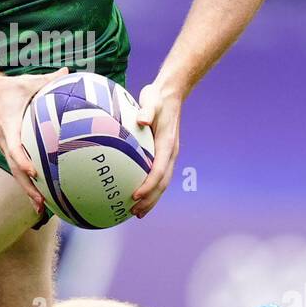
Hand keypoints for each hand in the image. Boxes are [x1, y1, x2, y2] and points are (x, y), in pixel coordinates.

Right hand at [0, 67, 69, 215]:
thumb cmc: (7, 88)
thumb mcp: (28, 82)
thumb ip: (48, 79)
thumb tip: (68, 71)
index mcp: (9, 128)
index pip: (14, 148)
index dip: (23, 161)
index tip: (34, 172)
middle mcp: (5, 142)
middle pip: (15, 170)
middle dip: (27, 188)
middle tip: (41, 203)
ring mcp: (4, 147)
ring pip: (15, 174)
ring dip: (27, 191)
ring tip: (41, 208)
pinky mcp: (7, 149)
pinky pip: (17, 168)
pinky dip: (27, 182)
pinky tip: (40, 193)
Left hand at [130, 80, 181, 217]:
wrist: (169, 94)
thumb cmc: (157, 98)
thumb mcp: (151, 100)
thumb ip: (147, 110)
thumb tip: (142, 119)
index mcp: (167, 144)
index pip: (159, 170)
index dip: (149, 185)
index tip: (135, 196)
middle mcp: (170, 153)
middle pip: (162, 183)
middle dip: (150, 200)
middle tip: (135, 212)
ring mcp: (168, 155)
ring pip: (162, 183)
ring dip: (151, 199)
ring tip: (137, 213)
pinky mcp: (162, 154)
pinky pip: (157, 175)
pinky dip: (149, 187)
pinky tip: (135, 194)